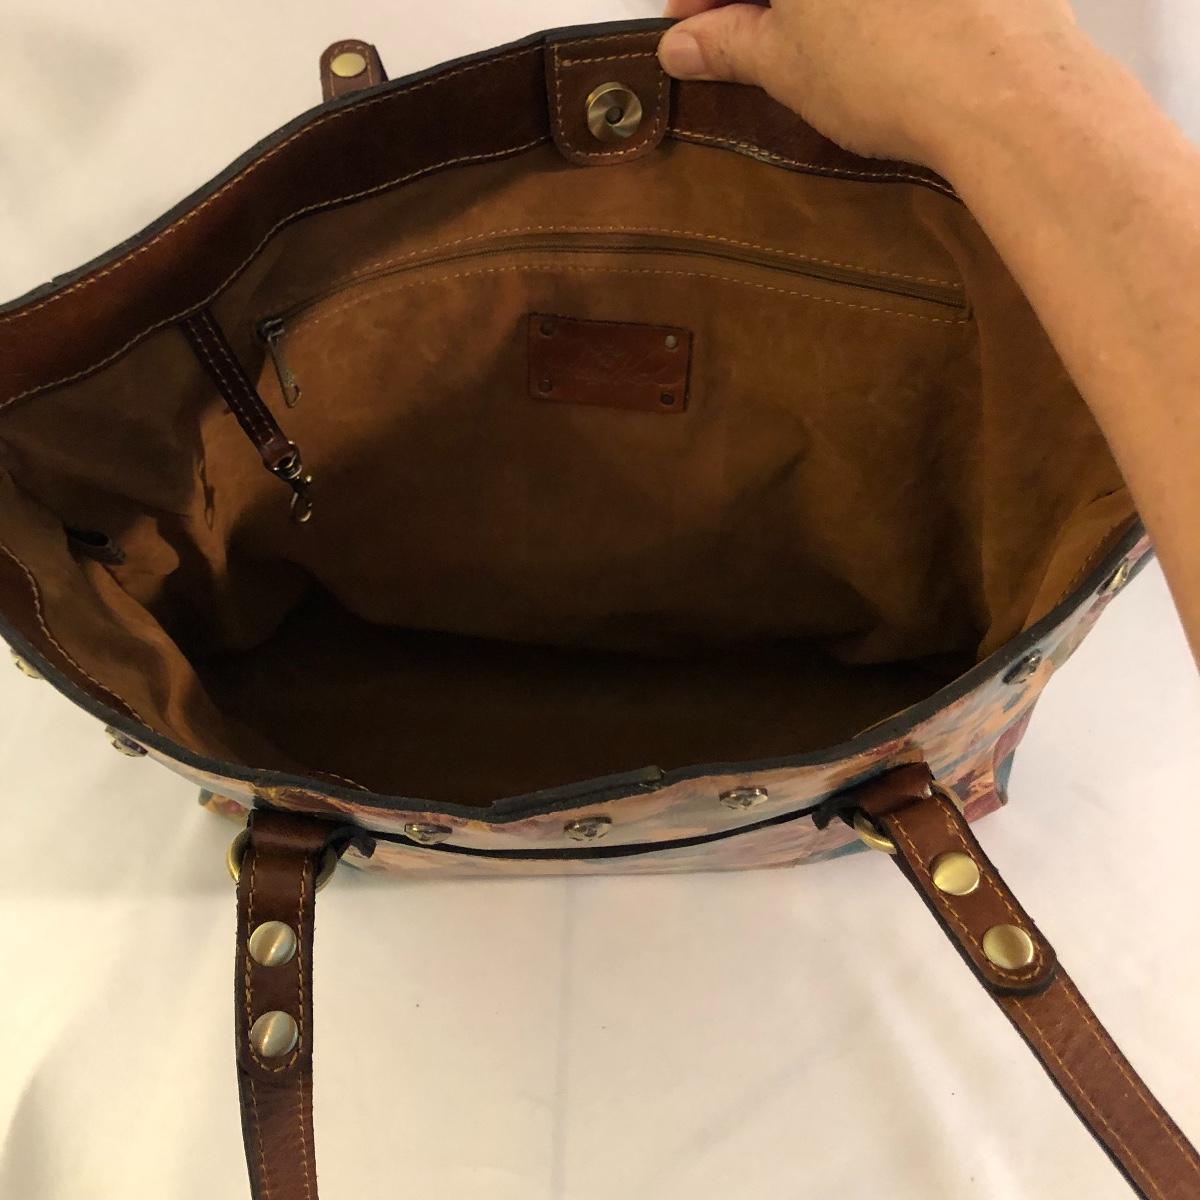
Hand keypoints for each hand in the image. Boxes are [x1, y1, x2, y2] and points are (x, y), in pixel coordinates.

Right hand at [658, 0, 1082, 170]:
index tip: (689, 27)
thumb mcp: (785, 65)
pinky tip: (865, 31)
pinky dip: (865, 7)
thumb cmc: (885, 69)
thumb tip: (682, 46)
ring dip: (806, 5)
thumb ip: (727, 46)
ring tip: (803, 45)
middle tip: (739, 41)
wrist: (1003, 87)